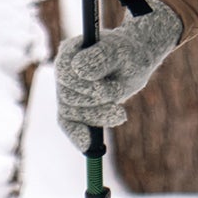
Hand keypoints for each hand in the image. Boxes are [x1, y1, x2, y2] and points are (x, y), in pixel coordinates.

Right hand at [55, 0, 182, 152]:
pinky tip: (88, 146)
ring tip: (120, 113)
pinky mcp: (72, 107)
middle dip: (96, 103)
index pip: (67, 72)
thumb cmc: (129, 54)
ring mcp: (65, 89)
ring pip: (70, 112)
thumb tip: (79, 70)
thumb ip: (102, 57)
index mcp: (71, 51)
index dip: (89, 86)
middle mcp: (63, 70)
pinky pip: (69, 124)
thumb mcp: (123, 51)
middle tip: (120, 105)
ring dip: (96, 116)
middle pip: (67, 95)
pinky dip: (78, 136)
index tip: (114, 92)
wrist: (134, 62)